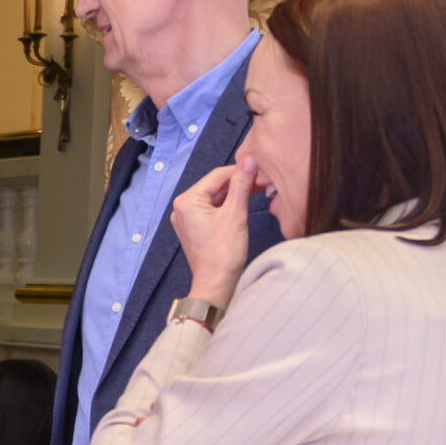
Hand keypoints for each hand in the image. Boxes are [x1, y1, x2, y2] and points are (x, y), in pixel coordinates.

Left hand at [169, 160, 256, 308]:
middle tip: (263, 181)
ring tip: (257, 190)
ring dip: (236, 193)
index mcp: (187, 201)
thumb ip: (242, 185)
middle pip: (216, 185)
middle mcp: (183, 207)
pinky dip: (228, 205)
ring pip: (216, 197)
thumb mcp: (236, 214)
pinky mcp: (195, 227)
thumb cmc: (223, 255)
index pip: (217, 175)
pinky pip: (212, 209)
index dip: (241, 170)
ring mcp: (187, 218)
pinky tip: (244, 203)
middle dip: (239, 182)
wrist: (216, 284)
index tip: (260, 168)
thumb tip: (249, 160)